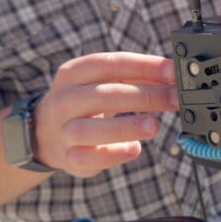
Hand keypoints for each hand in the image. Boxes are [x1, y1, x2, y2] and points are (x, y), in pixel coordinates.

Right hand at [32, 52, 178, 177]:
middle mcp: (65, 100)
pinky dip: (113, 155)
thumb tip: (173, 75)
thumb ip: (136, 76)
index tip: (172, 71)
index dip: (144, 66)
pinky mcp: (69, 157)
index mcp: (74, 73)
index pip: (111, 64)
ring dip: (127, 126)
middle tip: (175, 100)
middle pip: (105, 95)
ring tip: (155, 125)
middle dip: (145, 96)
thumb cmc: (86, 101)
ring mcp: (64, 130)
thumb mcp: (103, 81)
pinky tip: (135, 149)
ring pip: (92, 129)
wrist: (45, 131)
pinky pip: (88, 158)